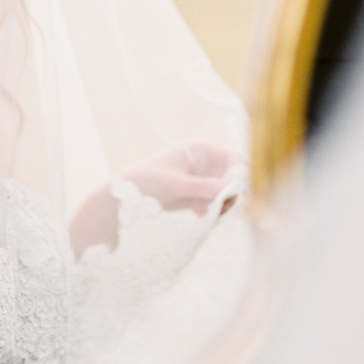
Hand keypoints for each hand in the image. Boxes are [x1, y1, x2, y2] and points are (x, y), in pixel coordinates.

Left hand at [120, 142, 240, 214]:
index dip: (238, 173)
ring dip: (221, 203)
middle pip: (231, 176)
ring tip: (208, 213)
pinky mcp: (196, 195)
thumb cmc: (147, 182)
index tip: (235, 192)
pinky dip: (212, 209)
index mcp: (199, 149)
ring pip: (224, 191)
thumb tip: (231, 189)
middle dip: (229, 192)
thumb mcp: (176, 184)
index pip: (231, 157)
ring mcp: (201, 179)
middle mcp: (203, 162)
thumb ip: (203, 187)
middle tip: (222, 208)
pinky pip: (214, 202)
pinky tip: (199, 214)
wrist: (125, 199)